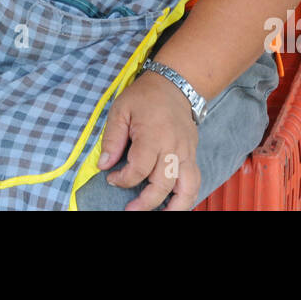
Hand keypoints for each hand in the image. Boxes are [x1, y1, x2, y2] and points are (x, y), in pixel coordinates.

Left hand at [96, 70, 199, 210]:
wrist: (175, 84)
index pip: (139, 169)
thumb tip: (104, 165)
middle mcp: (173, 147)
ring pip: (186, 188)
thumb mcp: (120, 110)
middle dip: (146, 202)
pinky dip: (188, 197)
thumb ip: (111, 138)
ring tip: (160, 215)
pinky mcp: (193, 154)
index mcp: (153, 136)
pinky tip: (175, 205)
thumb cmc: (145, 97)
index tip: (112, 178)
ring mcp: (187, 152)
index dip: (123, 179)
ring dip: (175, 207)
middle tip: (130, 209)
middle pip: (163, 184)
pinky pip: (195, 181)